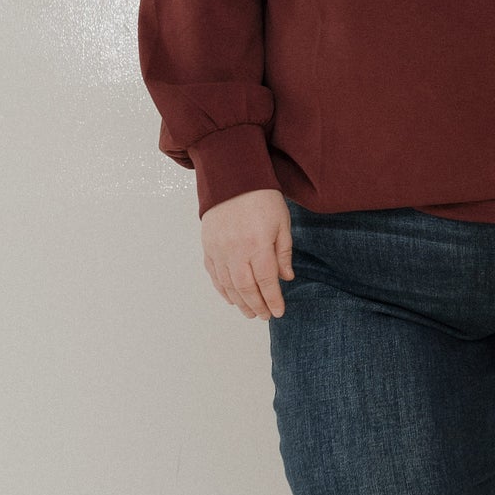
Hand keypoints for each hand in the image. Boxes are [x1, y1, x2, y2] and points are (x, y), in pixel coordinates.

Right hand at [200, 188, 294, 318]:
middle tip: (264, 316)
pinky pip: (214, 274)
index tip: (278, 312)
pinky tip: (231, 298)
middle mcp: (236, 250)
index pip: (267, 280)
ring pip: (228, 285)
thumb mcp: (282, 222)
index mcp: (258, 244)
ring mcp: (219, 249)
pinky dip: (222, 289)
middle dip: (256, 305)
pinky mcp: (208, 246)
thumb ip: (283, 252)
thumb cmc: (262, 197)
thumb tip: (286, 278)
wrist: (232, 178)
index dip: (273, 299)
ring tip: (249, 313)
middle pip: (246, 287)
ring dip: (239, 302)